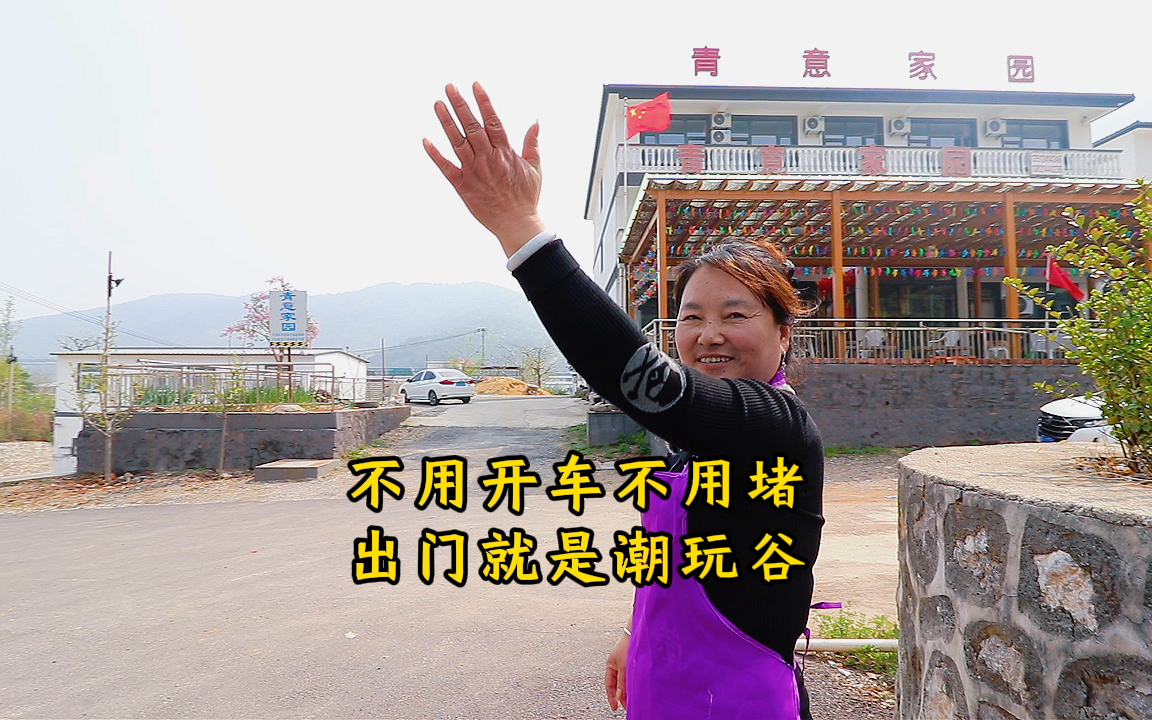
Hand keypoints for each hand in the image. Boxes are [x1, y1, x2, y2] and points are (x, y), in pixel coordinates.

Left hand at [423, 82, 545, 256]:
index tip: (475, 85)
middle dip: (460, 104)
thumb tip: (535, 123)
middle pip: (472, 126)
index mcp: (505, 152)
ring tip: (438, 104)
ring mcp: (474, 171)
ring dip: (447, 122)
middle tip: (449, 87)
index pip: (493, 121)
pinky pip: (446, 167)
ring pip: (457, 141)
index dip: (483, 102)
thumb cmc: (526, 198)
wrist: (516, 224)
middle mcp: (488, 158)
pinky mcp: (463, 185)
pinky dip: (435, 154)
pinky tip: (425, 140)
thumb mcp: (535, 168)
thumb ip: (532, 144)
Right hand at [604, 632, 628, 711]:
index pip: (609, 685)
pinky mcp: (631, 662)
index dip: (612, 697)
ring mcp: (623, 664)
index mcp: (610, 665)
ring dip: (627, 690)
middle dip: (621, 696)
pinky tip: (636, 689)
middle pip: (617, 684)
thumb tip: (619, 697)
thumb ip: (621, 682)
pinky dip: (631, 683)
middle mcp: (616, 665)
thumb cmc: (628, 646)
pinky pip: (629, 676)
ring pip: (624, 681)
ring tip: (632, 700)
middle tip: (626, 707)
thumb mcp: (623, 666)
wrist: (637, 632)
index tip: (615, 708)